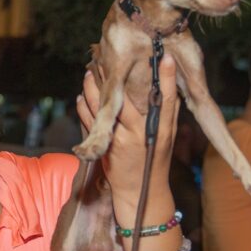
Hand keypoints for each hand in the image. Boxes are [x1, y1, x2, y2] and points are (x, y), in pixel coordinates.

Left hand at [76, 53, 178, 206]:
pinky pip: (91, 122)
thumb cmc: (154, 161)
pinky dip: (84, 107)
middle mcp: (143, 133)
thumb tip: (168, 87)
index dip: (169, 77)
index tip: (167, 57)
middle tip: (104, 59)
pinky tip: (81, 97)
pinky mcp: (107, 148)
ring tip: (88, 74)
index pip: (168, 99)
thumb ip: (167, 114)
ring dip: (92, 88)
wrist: (140, 193)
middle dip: (113, 76)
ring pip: (103, 107)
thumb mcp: (167, 137)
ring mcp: (123, 141)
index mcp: (162, 129)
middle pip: (126, 98)